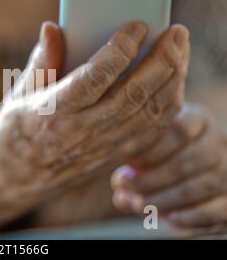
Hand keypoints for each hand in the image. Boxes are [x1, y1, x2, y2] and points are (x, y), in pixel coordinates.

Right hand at [0, 21, 190, 199]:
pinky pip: (150, 132)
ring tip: (179, 50)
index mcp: (52, 111)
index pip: (94, 78)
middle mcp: (79, 132)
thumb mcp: (19, 93)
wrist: (16, 178)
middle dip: (161, 60)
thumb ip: (42, 59)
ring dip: (171, 79)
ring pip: (147, 113)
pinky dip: (167, 105)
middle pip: (131, 94)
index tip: (137, 25)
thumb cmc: (15, 130)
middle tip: (176, 32)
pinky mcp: (112, 157)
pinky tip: (174, 82)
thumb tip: (53, 26)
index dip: (120, 50)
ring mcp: (99, 148)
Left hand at [112, 103, 226, 233]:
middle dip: (151, 178)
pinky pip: (213, 211)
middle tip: (125, 184)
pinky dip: (188, 217)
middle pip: (187, 161)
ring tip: (137, 203)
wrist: (198, 167)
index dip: (151, 147)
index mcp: (199, 119)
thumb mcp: (150, 149)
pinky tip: (167, 218)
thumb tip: (120, 187)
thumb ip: (133, 164)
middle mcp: (219, 141)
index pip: (180, 129)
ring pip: (197, 188)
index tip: (127, 161)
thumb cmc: (163, 152)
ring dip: (162, 199)